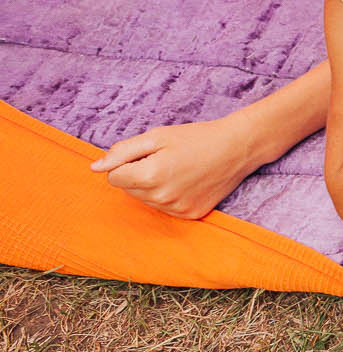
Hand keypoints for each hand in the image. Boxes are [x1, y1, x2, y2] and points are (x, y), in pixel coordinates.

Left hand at [89, 116, 261, 219]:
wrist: (238, 148)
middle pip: (128, 190)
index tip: (147, 154)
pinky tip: (186, 182)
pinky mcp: (190, 215)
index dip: (125, 163)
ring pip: (145, 200)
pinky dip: (169, 195)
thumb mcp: (157, 136)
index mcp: (150, 175)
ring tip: (177, 170)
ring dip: (152, 186)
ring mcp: (177, 209)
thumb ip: (122, 151)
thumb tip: (95, 168)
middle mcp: (162, 197)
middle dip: (138, 175)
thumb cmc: (197, 138)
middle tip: (165, 159)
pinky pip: (164, 208)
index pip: (113, 178)